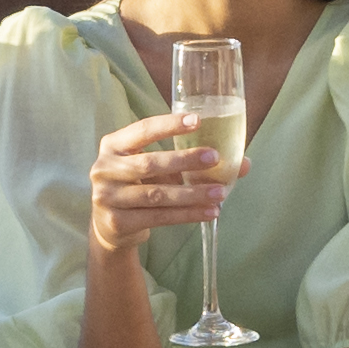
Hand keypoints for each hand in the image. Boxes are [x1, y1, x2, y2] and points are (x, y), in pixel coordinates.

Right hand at [79, 115, 234, 269]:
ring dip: (192, 194)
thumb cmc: (139, 186)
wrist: (109, 226)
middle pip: (150, 163)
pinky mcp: (116, 222)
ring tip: (219, 193)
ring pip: (157, 194)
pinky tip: (208, 212)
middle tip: (215, 158)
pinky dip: (187, 215)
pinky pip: (158, 217)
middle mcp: (105, 168)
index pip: (143, 130)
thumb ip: (190, 162)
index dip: (170, 125)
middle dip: (185, 160)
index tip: (198, 120)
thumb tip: (243, 163)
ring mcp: (107, 197)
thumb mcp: (156, 169)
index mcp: (113, 145)